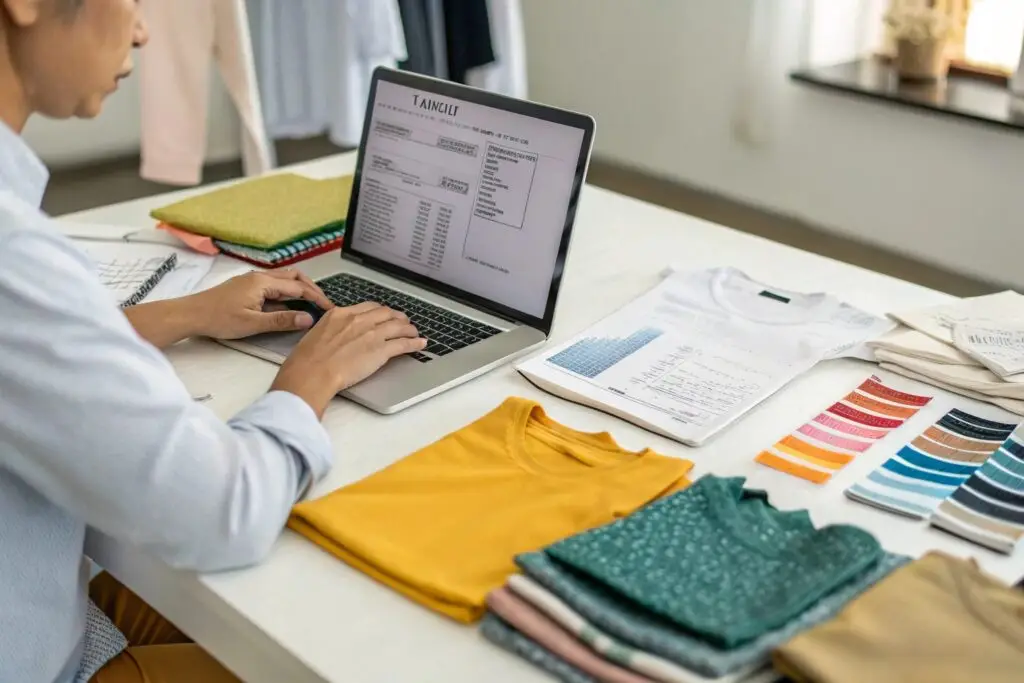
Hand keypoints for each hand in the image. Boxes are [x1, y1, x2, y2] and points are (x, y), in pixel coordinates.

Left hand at [186, 269, 334, 339]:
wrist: (190, 314)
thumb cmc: (217, 318)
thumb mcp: (253, 323)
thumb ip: (282, 320)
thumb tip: (308, 319)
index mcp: (262, 282)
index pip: (298, 288)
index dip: (317, 298)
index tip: (329, 308)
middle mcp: (259, 277)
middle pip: (294, 277)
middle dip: (311, 289)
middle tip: (324, 303)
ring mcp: (252, 281)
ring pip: (284, 280)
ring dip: (299, 290)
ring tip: (311, 304)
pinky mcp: (247, 287)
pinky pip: (273, 286)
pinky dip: (287, 293)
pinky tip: (289, 306)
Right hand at [270, 302, 425, 415]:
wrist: (313, 372)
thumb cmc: (307, 360)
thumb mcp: (315, 333)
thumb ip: (330, 329)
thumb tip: (333, 333)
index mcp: (341, 314)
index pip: (368, 307)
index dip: (379, 312)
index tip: (383, 315)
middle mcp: (359, 319)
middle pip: (386, 313)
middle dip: (397, 317)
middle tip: (402, 322)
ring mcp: (372, 333)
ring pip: (398, 325)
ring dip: (408, 328)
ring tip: (414, 332)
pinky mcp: (381, 349)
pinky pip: (404, 343)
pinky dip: (415, 343)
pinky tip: (420, 344)